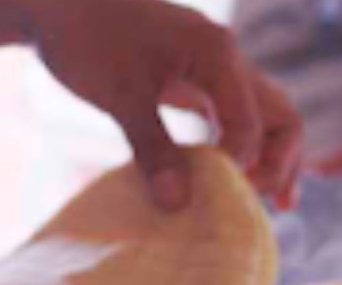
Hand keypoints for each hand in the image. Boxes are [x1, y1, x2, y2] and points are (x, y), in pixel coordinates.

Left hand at [18, 0, 303, 209]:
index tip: (221, 202)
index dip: (242, 167)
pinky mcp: (195, 77)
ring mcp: (214, 67)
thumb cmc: (88, 42)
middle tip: (257, 208)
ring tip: (265, 204)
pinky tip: (232, 179)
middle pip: (279, 115)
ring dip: (267, 158)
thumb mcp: (120, 98)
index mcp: (217, 54)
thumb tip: (178, 205)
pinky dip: (241, 146)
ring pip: (262, 116)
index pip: (251, 122)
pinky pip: (234, 115)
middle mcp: (226, 57)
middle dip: (278, 164)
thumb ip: (152, 148)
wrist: (61, 5)